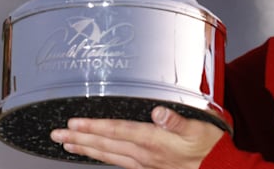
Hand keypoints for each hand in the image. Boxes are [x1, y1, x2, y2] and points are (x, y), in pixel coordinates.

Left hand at [50, 106, 223, 168]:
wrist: (217, 168)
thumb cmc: (209, 146)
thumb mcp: (198, 128)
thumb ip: (177, 120)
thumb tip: (158, 111)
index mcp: (153, 141)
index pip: (116, 132)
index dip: (93, 127)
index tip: (73, 123)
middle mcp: (144, 153)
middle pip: (105, 145)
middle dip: (79, 138)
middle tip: (56, 134)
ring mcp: (143, 163)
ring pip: (107, 155)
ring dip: (85, 149)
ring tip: (67, 145)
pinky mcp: (147, 168)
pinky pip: (117, 162)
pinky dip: (101, 157)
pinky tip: (95, 154)